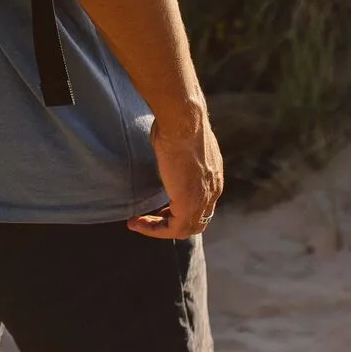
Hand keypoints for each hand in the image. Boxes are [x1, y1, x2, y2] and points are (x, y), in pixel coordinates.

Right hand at [129, 108, 223, 240]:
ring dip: (159, 228)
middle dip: (171, 222)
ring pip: (184, 229)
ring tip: (138, 223)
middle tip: (149, 218)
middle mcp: (212, 190)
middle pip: (196, 221)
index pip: (202, 204)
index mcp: (213, 176)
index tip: (159, 206)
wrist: (183, 121)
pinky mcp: (188, 204)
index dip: (180, 208)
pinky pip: (173, 229)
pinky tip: (137, 222)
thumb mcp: (181, 138)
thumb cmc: (177, 121)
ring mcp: (202, 199)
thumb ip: (177, 148)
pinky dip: (154, 229)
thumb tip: (165, 138)